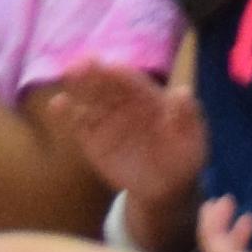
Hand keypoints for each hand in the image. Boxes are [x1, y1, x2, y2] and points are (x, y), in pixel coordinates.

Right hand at [35, 65, 203, 208]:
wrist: (166, 188)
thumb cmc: (183, 158)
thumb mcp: (193, 138)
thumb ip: (187, 115)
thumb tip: (183, 92)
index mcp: (150, 98)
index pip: (133, 82)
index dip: (122, 74)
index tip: (110, 67)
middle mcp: (126, 104)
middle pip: (108, 85)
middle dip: (95, 73)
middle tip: (80, 63)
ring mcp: (108, 120)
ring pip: (91, 99)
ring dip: (79, 86)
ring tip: (68, 75)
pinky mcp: (93, 139)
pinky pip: (79, 124)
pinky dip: (67, 113)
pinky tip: (58, 105)